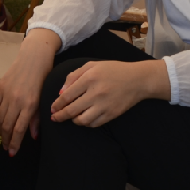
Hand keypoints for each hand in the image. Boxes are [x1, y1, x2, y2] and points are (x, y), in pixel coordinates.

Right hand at [0, 28, 59, 155]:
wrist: (34, 58)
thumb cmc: (44, 78)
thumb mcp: (44, 99)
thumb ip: (37, 118)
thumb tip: (33, 136)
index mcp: (30, 104)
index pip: (18, 129)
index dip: (15, 143)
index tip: (13, 152)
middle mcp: (16, 100)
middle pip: (7, 125)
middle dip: (6, 139)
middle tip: (7, 148)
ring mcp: (7, 94)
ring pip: (0, 117)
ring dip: (0, 131)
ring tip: (2, 139)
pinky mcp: (0, 87)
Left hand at [49, 59, 169, 127]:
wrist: (137, 79)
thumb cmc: (112, 70)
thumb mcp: (91, 66)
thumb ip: (73, 76)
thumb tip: (60, 92)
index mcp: (89, 79)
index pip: (67, 96)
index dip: (57, 104)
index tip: (52, 108)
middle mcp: (96, 93)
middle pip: (72, 110)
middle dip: (60, 116)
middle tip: (55, 118)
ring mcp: (105, 105)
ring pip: (82, 120)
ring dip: (73, 120)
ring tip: (70, 117)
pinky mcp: (112, 114)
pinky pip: (95, 124)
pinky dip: (86, 123)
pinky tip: (83, 119)